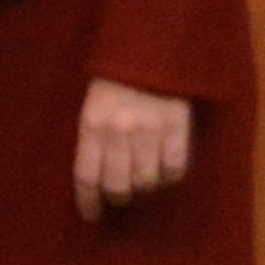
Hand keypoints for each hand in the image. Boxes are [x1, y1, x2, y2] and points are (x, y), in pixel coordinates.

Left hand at [72, 78, 194, 221]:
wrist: (151, 48)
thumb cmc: (115, 79)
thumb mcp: (92, 105)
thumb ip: (93, 137)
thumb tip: (96, 178)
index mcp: (91, 124)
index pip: (86, 177)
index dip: (88, 203)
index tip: (91, 217)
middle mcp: (119, 131)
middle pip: (118, 186)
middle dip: (118, 198)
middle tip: (121, 197)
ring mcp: (150, 130)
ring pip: (147, 181)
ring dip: (145, 188)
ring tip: (143, 180)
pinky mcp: (178, 127)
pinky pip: (175, 168)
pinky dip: (170, 177)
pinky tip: (165, 171)